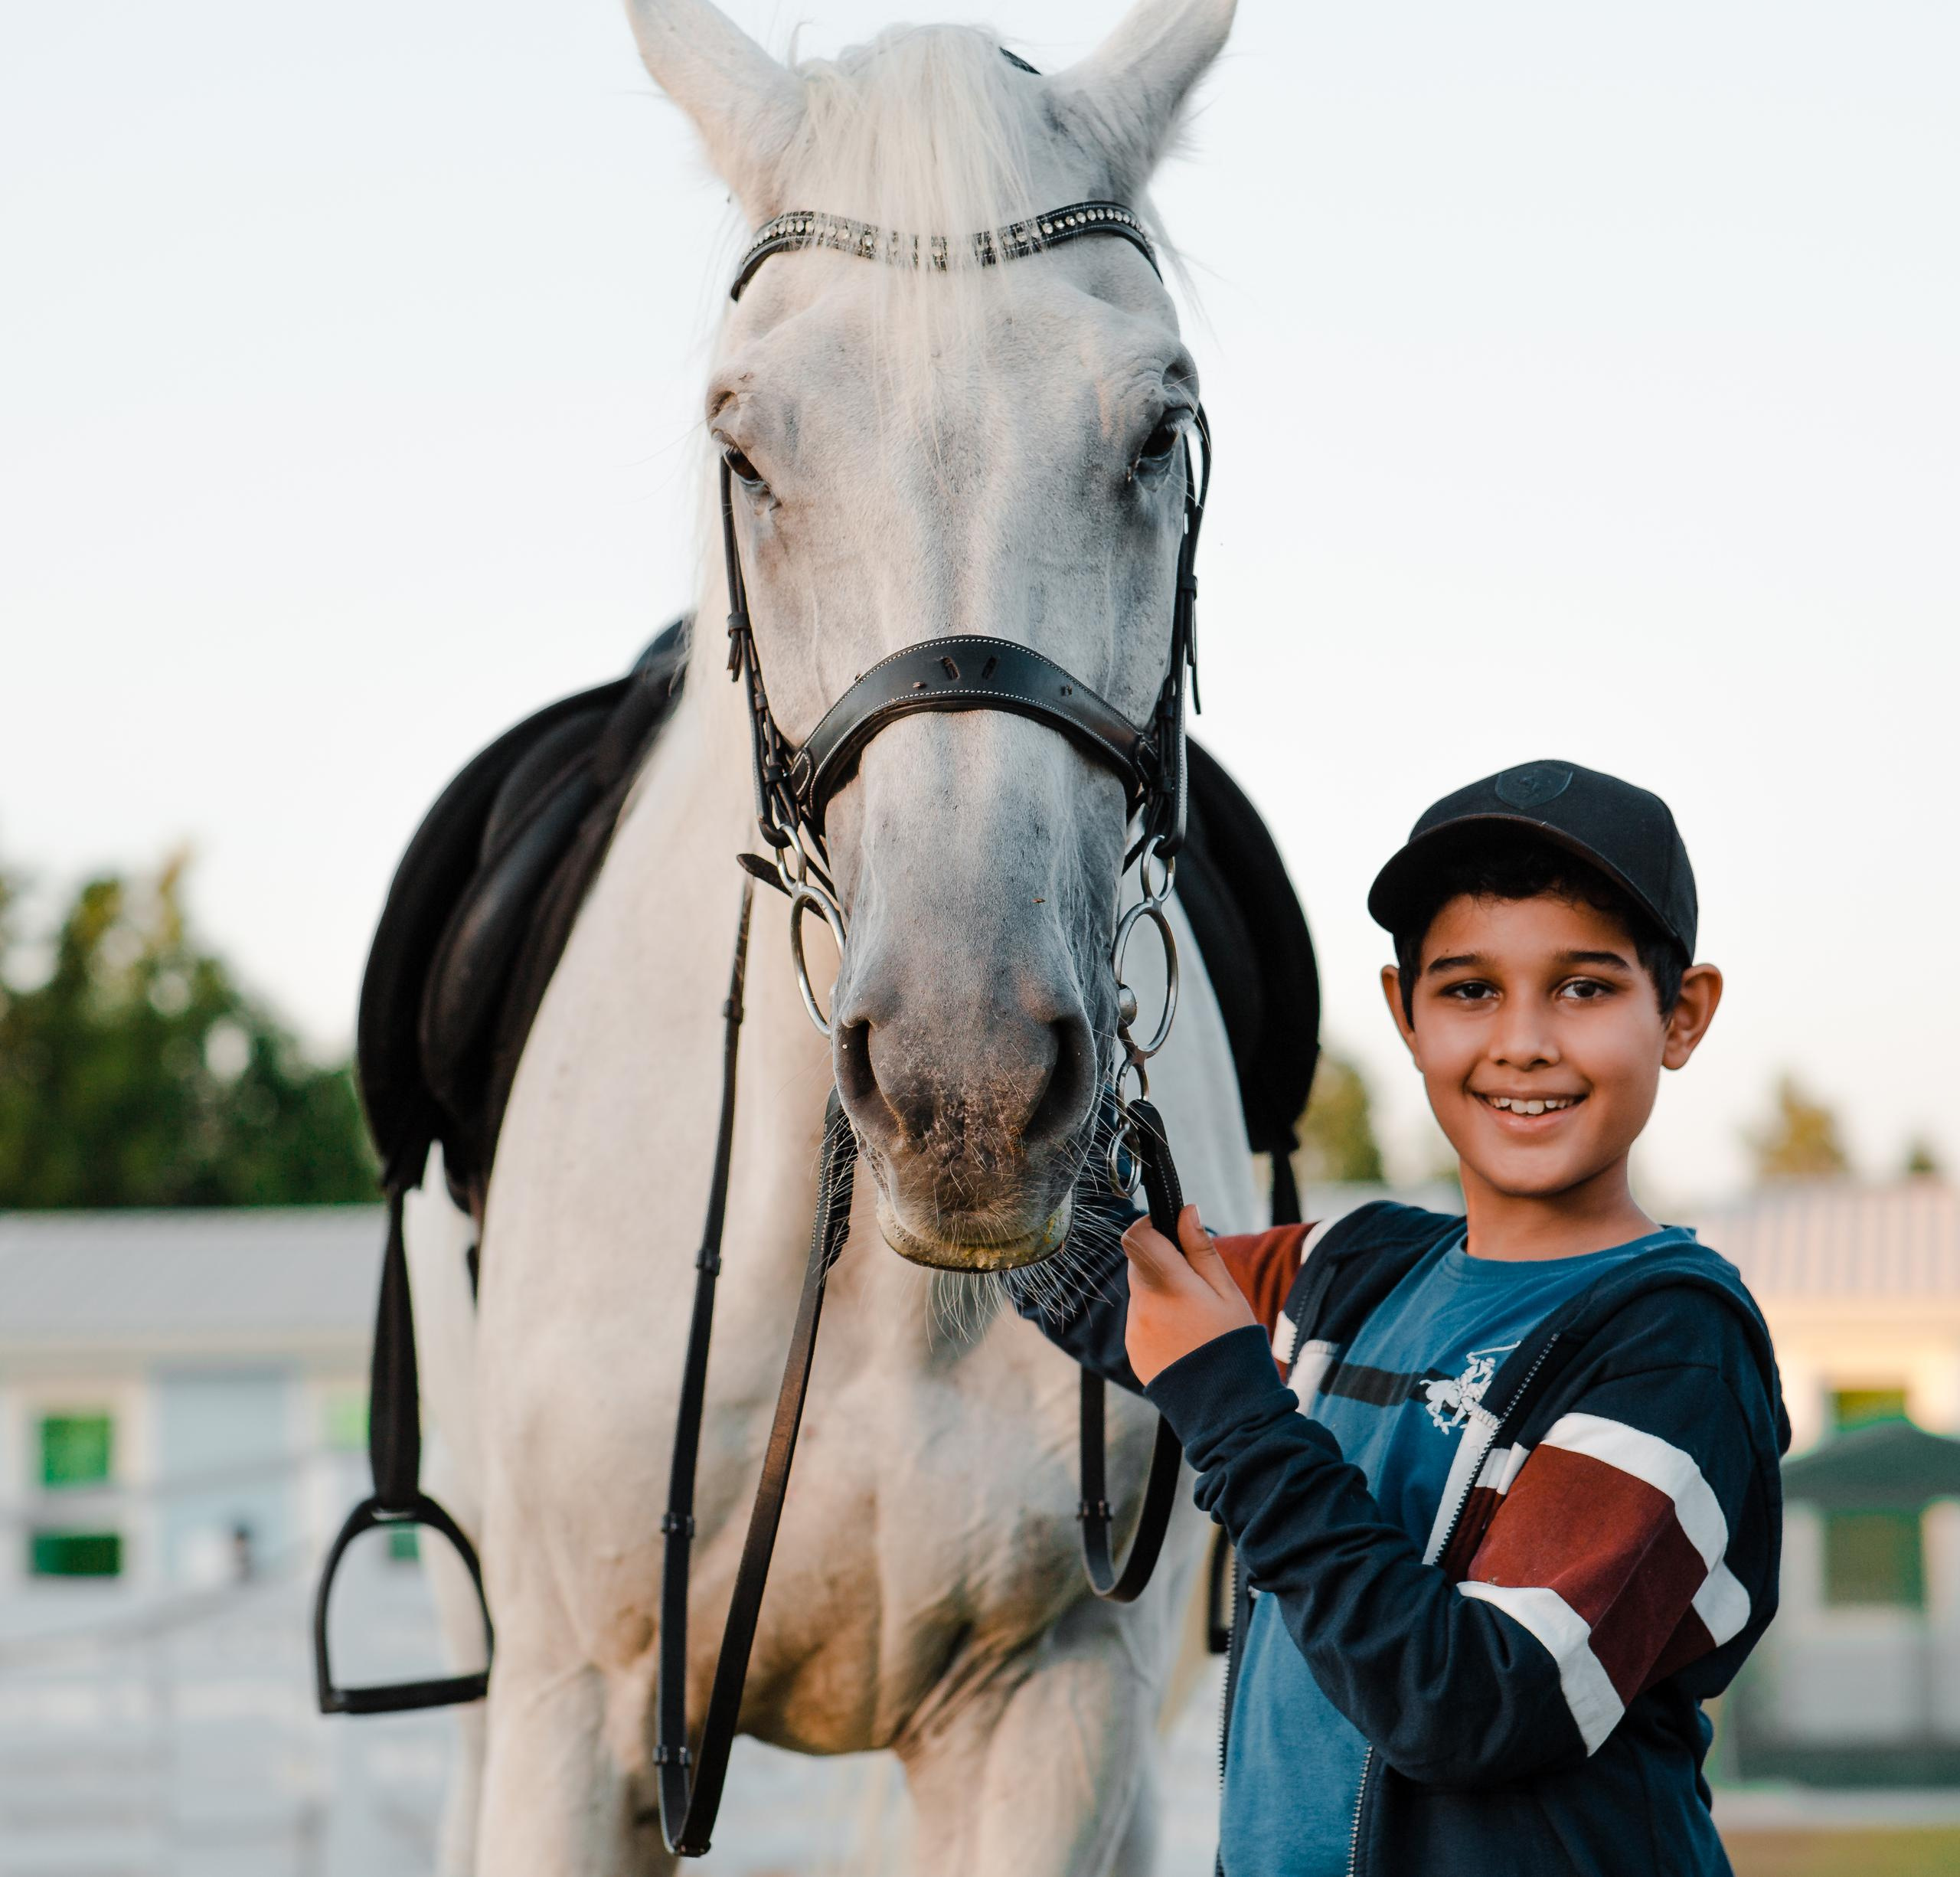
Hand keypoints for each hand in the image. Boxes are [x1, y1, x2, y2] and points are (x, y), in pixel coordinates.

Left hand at [1121, 1203, 1256, 1385]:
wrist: (1225, 1405)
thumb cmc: (1232, 1343)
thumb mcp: (1227, 1291)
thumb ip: (1201, 1249)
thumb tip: (1185, 1210)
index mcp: (1167, 1284)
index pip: (1135, 1237)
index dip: (1149, 1227)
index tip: (1169, 1232)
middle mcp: (1142, 1305)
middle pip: (1139, 1264)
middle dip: (1163, 1263)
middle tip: (1196, 1284)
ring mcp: (1134, 1329)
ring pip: (1142, 1292)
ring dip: (1161, 1293)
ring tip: (1194, 1318)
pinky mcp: (1133, 1348)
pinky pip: (1140, 1320)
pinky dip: (1158, 1320)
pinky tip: (1184, 1338)